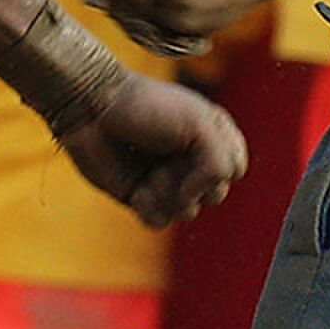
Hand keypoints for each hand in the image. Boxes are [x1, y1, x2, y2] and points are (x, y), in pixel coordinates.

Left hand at [56, 72, 247, 226]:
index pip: (236, 170)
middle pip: (213, 196)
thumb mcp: (200, 124)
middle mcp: (190, 160)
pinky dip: (149, 208)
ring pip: (186, 212)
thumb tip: (197, 199)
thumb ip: (221, 163)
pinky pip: (158, 221)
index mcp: (210, 136)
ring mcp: (165, 179)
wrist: (93, 108)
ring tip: (149, 172)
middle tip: (167, 157)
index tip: (201, 144)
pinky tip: (137, 189)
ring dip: (167, 194)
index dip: (222, 166)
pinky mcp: (139, 195)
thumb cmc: (146, 107)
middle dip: (192, 182)